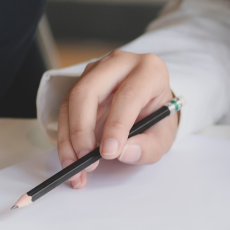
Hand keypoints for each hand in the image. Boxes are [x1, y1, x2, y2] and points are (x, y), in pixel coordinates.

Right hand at [55, 51, 179, 188]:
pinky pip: (65, 109)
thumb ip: (149, 147)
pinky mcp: (81, 82)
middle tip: (85, 159)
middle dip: (82, 130)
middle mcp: (120, 63)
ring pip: (71, 101)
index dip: (116, 125)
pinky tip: (70, 158)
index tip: (108, 152)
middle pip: (89, 91)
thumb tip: (124, 153)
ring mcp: (97, 70)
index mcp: (149, 71)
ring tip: (75, 166)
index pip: (128, 95)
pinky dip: (65, 138)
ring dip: (69, 138)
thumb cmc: (157, 116)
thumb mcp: (164, 135)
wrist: (150, 103)